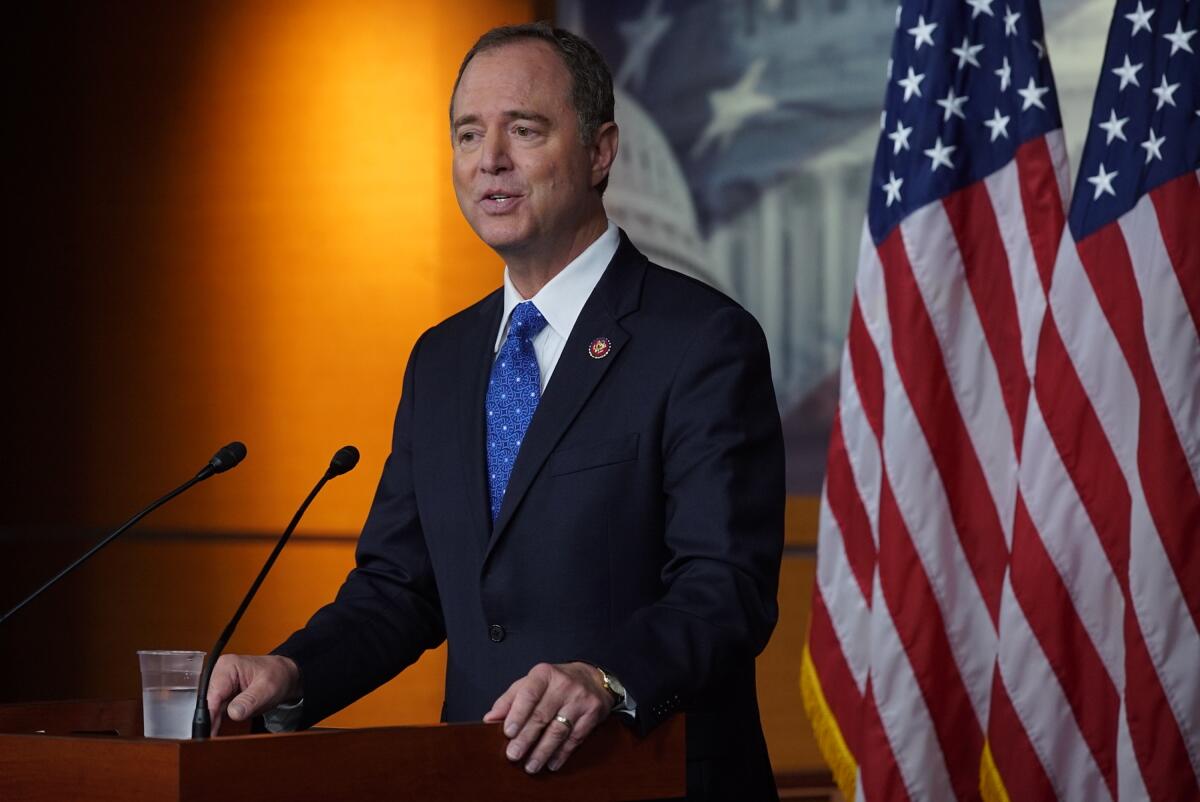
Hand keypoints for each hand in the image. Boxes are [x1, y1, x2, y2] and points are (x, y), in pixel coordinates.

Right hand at [205, 654, 300, 734]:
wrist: (285, 676)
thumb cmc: (278, 676)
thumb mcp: (268, 689)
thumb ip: (250, 700)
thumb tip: (233, 713)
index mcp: (227, 666)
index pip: (213, 694)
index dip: (210, 715)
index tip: (210, 732)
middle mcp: (220, 674)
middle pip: (208, 702)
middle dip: (211, 720)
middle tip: (215, 738)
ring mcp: (220, 685)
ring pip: (210, 708)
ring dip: (214, 721)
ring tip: (220, 735)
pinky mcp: (223, 695)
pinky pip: (216, 710)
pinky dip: (219, 720)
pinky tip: (222, 729)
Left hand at [483, 662, 612, 773]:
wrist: (593, 679)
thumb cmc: (555, 683)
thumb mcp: (532, 682)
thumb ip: (510, 699)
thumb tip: (489, 719)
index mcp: (544, 674)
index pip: (529, 694)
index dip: (518, 714)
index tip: (508, 733)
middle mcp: (563, 684)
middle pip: (542, 715)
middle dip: (526, 738)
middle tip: (513, 755)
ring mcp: (580, 699)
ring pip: (558, 730)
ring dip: (543, 751)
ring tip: (530, 766)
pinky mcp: (593, 713)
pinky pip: (575, 738)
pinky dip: (562, 753)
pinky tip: (552, 763)